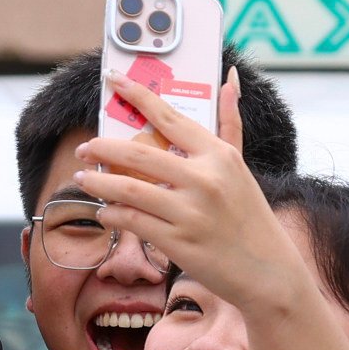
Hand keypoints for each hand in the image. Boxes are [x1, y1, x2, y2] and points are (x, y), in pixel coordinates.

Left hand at [64, 77, 298, 307]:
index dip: (137, 95)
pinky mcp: (178, 241)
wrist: (266, 271)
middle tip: (83, 148)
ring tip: (82, 179)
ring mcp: (190, 212)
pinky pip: (132, 221)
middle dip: (102, 148)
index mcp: (218, 155)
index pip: (169, 117)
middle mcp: (204, 179)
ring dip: (98, 182)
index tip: (112, 80)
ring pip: (128, 188)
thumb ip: (230, 123)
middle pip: (139, 154)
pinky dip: (112, 214)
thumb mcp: (241, 166)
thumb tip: (230, 79)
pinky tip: (105, 212)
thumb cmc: (250, 215)